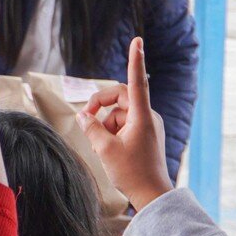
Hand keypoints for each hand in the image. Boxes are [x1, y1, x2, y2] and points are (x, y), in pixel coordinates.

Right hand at [77, 37, 172, 211]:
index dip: (135, 60)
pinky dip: (111, 132)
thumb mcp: (105, 149)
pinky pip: (123, 124)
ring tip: (101, 147)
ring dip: (104, 125)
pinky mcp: (144, 134)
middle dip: (100, 106)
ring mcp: (147, 125)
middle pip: (119, 97)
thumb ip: (92, 128)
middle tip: (84, 120)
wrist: (152, 194)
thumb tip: (83, 116)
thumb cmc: (132, 172)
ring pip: (118, 114)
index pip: (136, 81)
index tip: (138, 40)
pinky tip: (107, 150)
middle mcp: (147, 116)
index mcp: (141, 116)